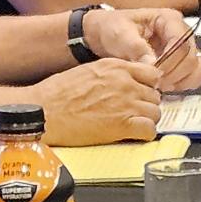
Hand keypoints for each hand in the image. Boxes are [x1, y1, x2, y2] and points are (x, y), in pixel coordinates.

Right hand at [33, 58, 162, 144]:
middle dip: (146, 104)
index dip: (148, 86)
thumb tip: (124, 82)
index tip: (141, 93)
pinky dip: (144, 134)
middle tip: (133, 113)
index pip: (152, 74)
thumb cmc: (58, 93)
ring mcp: (127, 104)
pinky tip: (133, 135)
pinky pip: (150, 130)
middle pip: (155, 95)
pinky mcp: (123, 126)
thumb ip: (112, 74)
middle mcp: (125, 82)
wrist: (44, 111)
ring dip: (147, 120)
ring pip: (156, 112)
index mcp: (116, 67)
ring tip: (132, 125)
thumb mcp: (88, 71)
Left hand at [115, 7, 200, 92]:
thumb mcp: (120, 34)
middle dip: (172, 74)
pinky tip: (165, 85)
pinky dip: (182, 85)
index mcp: (168, 19)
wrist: (105, 35)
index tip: (152, 72)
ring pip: (197, 69)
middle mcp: (180, 32)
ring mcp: (183, 48)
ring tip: (158, 83)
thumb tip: (152, 64)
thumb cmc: (113, 28)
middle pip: (191, 58)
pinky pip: (194, 77)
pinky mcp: (181, 63)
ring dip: (179, 81)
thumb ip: (136, 48)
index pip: (181, 42)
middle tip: (153, 81)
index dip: (169, 61)